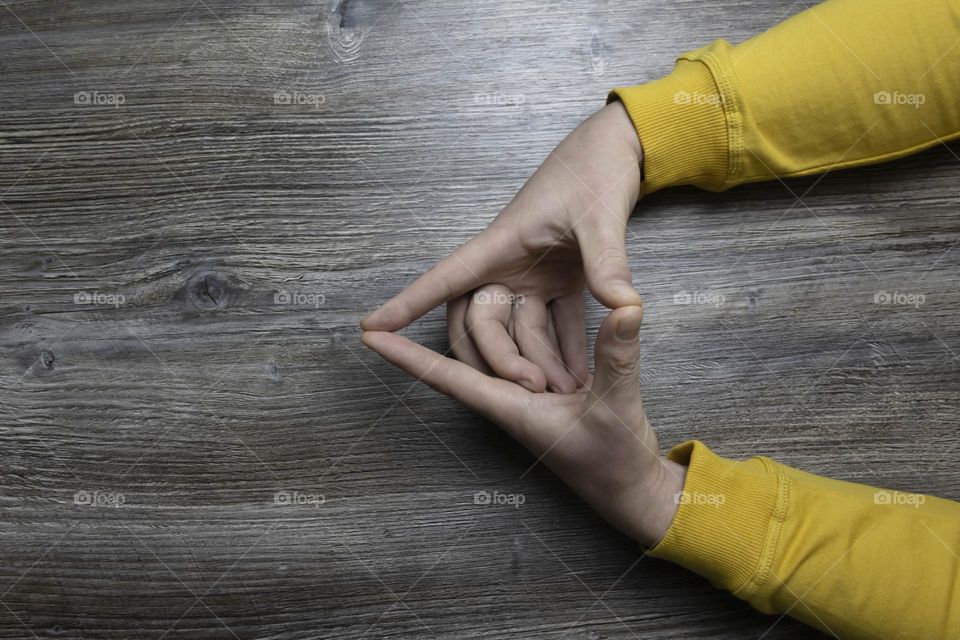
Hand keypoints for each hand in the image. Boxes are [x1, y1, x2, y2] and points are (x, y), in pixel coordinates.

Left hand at [361, 304, 685, 546]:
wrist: (630, 488)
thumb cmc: (616, 460)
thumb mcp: (617, 403)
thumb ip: (617, 356)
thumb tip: (625, 307)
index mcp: (510, 407)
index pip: (449, 377)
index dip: (408, 357)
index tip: (370, 338)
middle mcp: (509, 401)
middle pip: (456, 363)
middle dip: (421, 339)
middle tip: (383, 312)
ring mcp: (524, 399)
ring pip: (484, 358)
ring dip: (464, 331)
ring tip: (435, 297)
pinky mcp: (543, 395)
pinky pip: (513, 359)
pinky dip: (504, 336)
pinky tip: (500, 312)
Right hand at [362, 102, 643, 393]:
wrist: (614, 150)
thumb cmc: (593, 171)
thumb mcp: (599, 217)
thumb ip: (607, 264)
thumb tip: (625, 308)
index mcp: (501, 242)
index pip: (445, 277)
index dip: (407, 303)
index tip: (371, 329)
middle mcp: (508, 262)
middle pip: (481, 319)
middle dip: (500, 358)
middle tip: (532, 388)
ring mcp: (532, 273)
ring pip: (518, 328)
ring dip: (538, 359)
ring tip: (565, 391)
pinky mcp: (557, 278)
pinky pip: (554, 321)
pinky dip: (567, 345)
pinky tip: (581, 371)